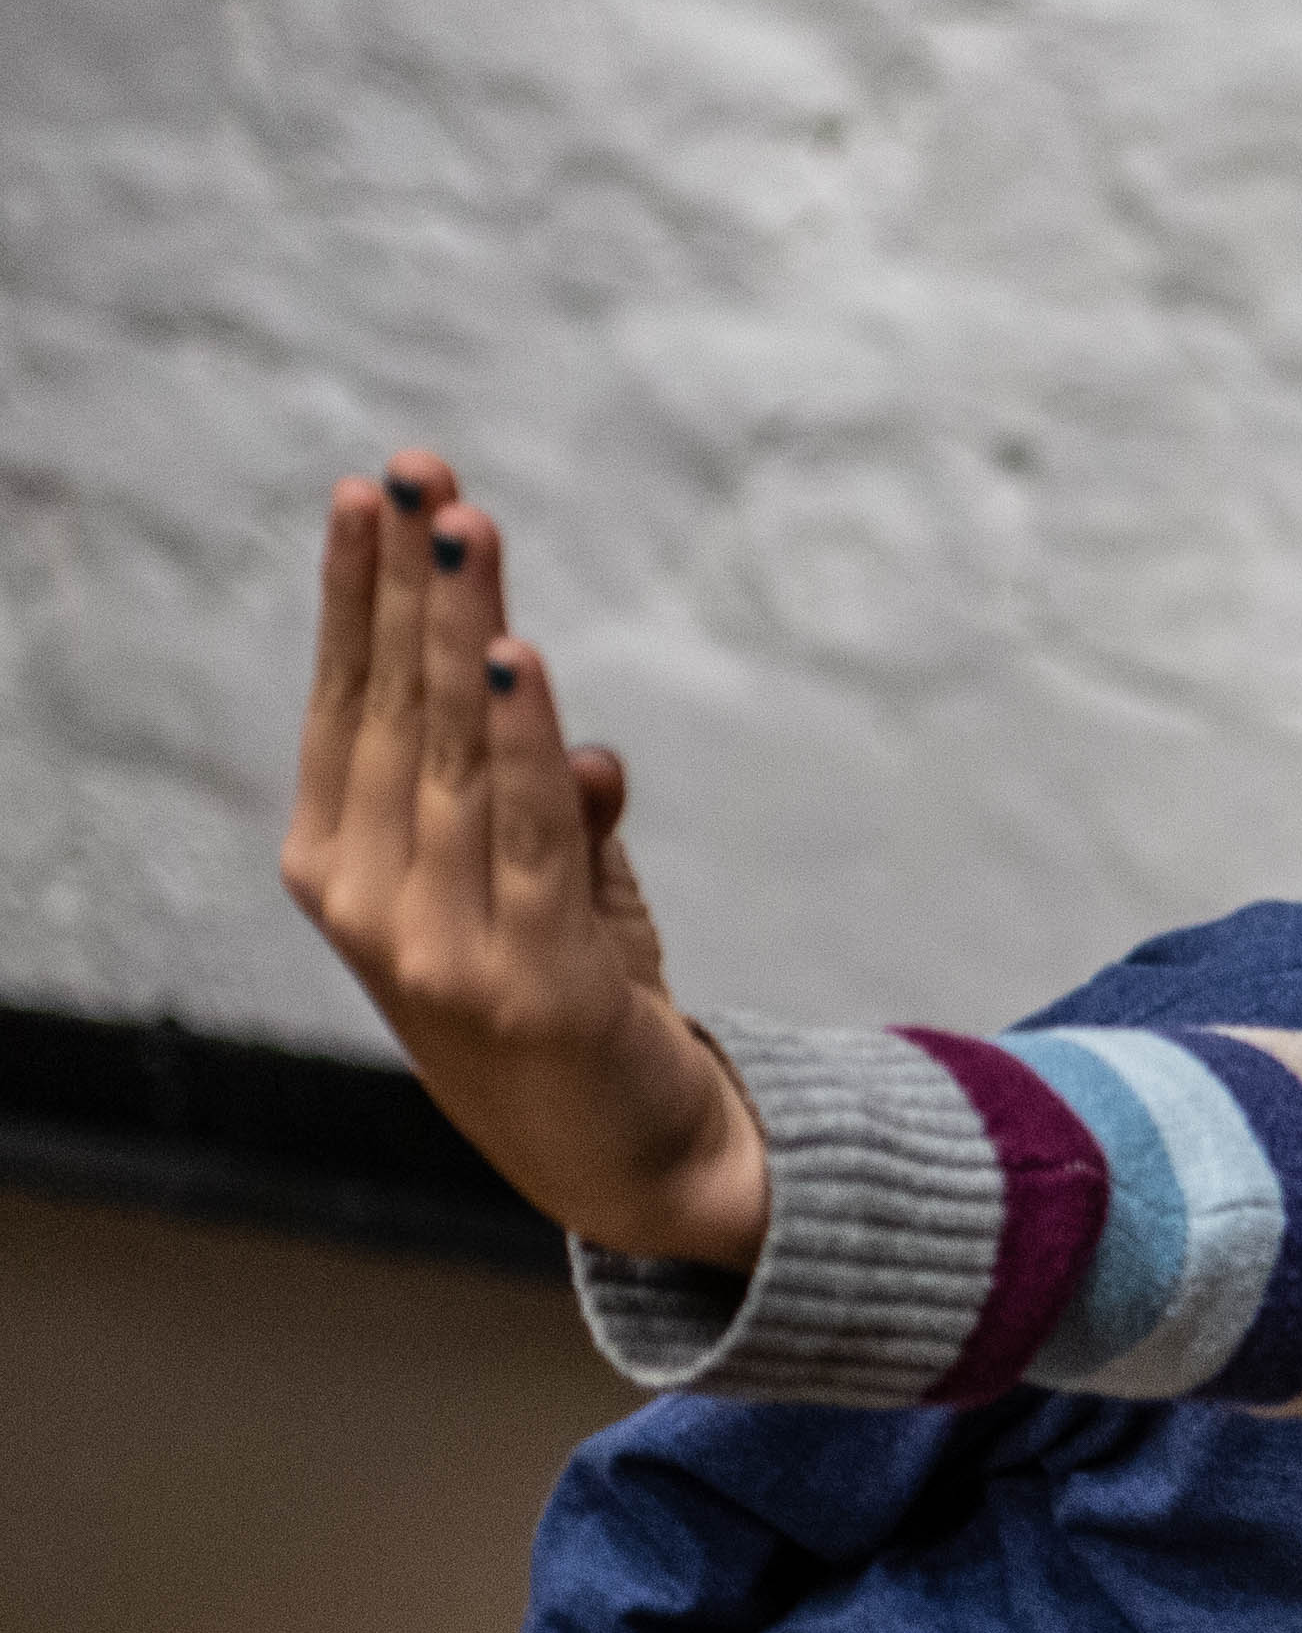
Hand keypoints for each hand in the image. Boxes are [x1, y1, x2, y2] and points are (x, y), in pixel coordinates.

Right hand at [283, 450, 767, 1266]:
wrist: (625, 1160)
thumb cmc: (574, 1003)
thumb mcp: (553, 887)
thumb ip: (551, 810)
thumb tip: (579, 748)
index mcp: (345, 870)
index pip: (347, 704)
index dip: (359, 598)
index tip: (373, 493)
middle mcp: (372, 903)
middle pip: (394, 709)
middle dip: (407, 585)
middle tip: (418, 472)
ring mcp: (443, 944)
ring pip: (455, 753)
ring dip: (461, 633)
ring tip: (464, 528)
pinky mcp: (533, 977)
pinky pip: (529, 831)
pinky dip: (524, 742)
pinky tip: (519, 659)